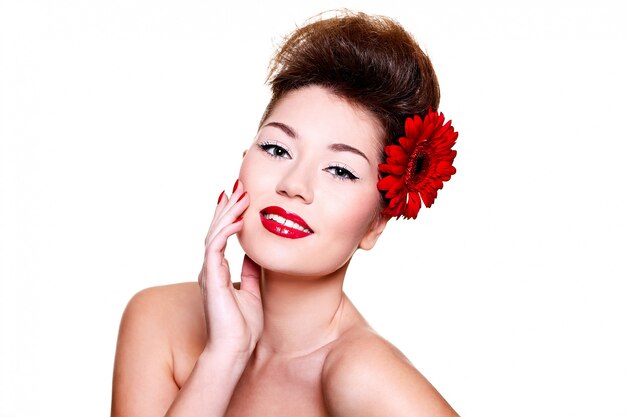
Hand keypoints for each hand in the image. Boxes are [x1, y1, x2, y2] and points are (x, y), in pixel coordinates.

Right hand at [198, 180, 262, 356]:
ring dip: (228, 213)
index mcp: (219, 271)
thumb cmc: (243, 328)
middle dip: (228, 206)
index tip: (241, 197)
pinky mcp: (210, 278)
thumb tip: (255, 255)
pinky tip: (237, 220)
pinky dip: (225, 232)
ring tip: (240, 194)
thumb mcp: (253, 292)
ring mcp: (209, 272)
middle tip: (240, 186)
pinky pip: (214, 248)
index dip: (230, 215)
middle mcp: (211, 268)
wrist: (234, 351)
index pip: (222, 236)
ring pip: (214, 233)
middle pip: (216, 229)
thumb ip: (251, 272)